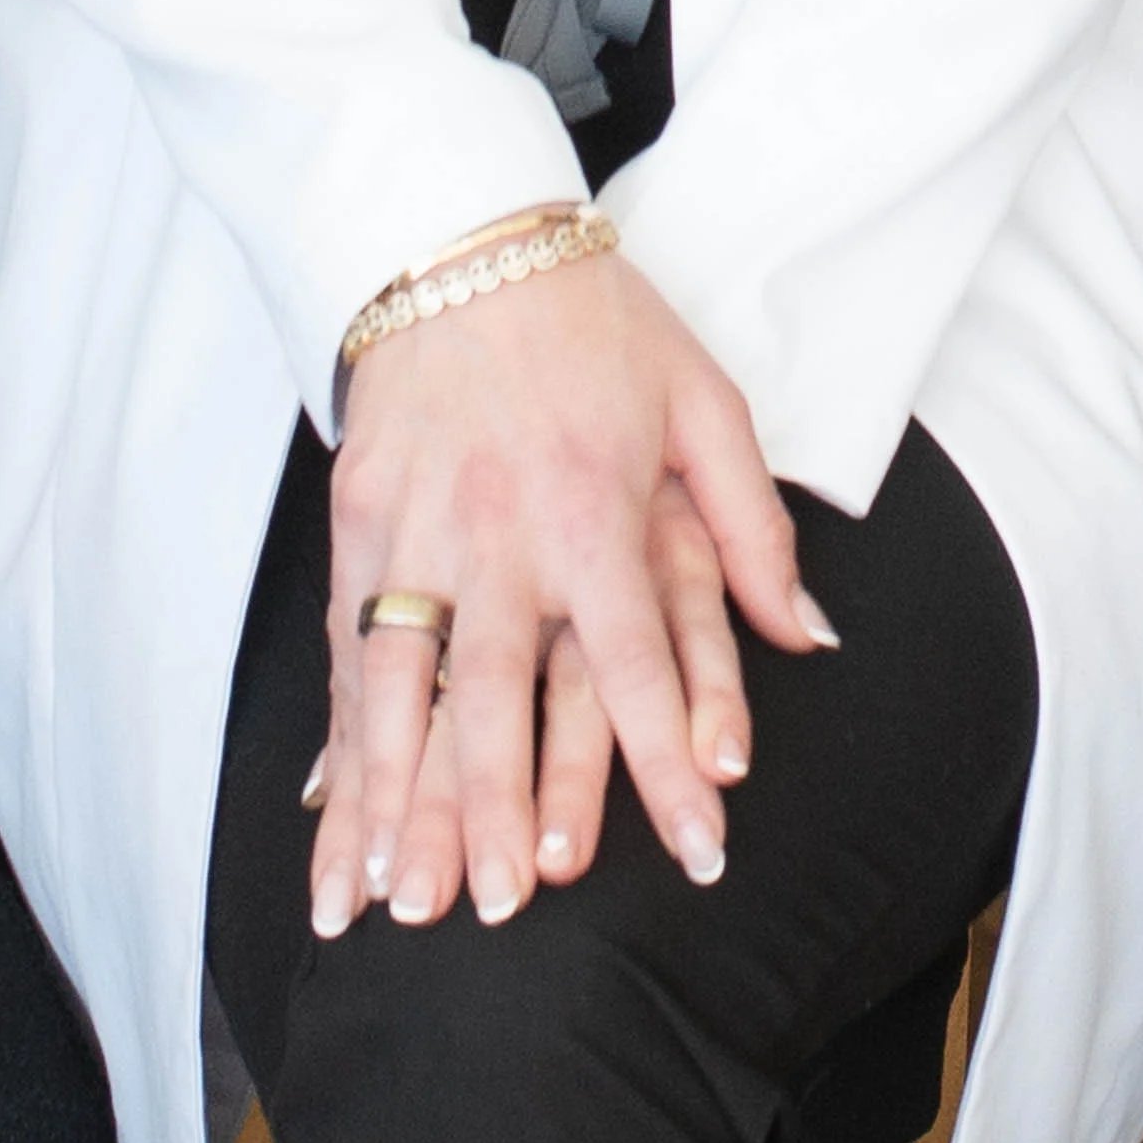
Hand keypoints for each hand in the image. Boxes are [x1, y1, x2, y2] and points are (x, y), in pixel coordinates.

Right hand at [308, 238, 828, 939]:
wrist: (462, 228)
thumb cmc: (597, 321)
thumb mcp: (706, 403)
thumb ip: (754, 531)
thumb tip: (811, 636)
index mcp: (596, 512)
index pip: (642, 666)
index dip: (674, 767)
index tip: (700, 855)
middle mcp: (500, 534)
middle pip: (498, 697)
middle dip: (496, 813)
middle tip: (497, 914)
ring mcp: (415, 530)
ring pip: (401, 687)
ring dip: (394, 799)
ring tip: (388, 900)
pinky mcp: (355, 518)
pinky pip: (345, 647)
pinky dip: (339, 738)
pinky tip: (332, 813)